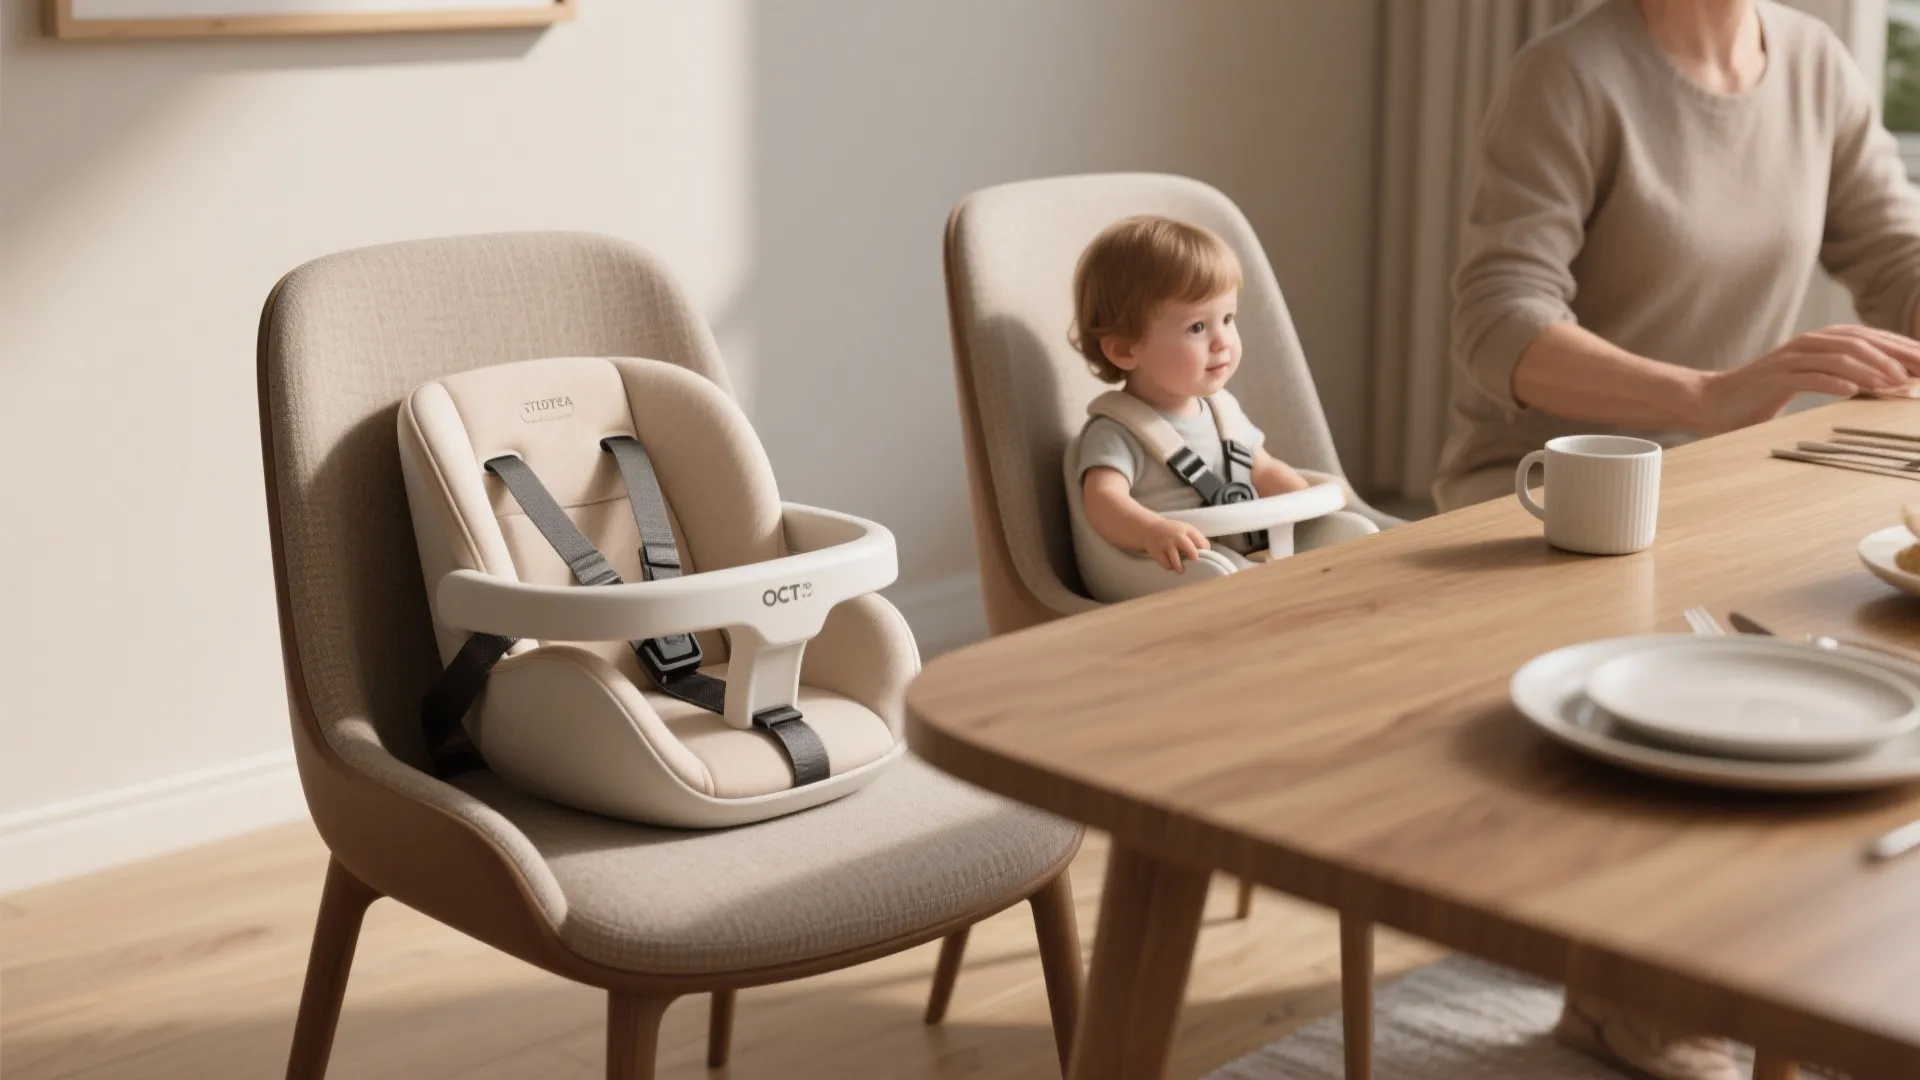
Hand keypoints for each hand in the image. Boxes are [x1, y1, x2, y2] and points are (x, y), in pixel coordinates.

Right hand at [1142, 517, 1208, 572]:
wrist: (1149, 529)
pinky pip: (1166, 564)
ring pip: (1176, 560)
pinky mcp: (1157, 552)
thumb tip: (1207, 552)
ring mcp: (1166, 544)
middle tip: (1194, 562)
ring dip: (1179, 567)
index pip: (1200, 541)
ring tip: (1181, 569)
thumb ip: (1195, 539)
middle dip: (1194, 557)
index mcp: (1186, 530)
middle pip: (1190, 549)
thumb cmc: (1171, 531)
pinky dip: (1169, 566)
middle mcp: (1176, 536)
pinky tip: (1170, 564)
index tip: (1204, 557)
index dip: (1204, 551)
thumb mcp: (1184, 529)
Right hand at [1691, 325, 1919, 432]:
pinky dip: (1833, 382)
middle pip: (1860, 342)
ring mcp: (1789, 360)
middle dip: (1896, 355)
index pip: (1869, 338)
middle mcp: (1807, 344)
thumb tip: (1890, 381)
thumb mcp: (1809, 381)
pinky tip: (1853, 391)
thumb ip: (1842, 376)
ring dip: (1871, 370)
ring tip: (1896, 384)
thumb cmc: (1762, 397)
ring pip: (1839, 357)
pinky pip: (1809, 377)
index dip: (1901, 347)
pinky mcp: (1774, 378)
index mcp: (1818, 342)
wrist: (1713, 403)